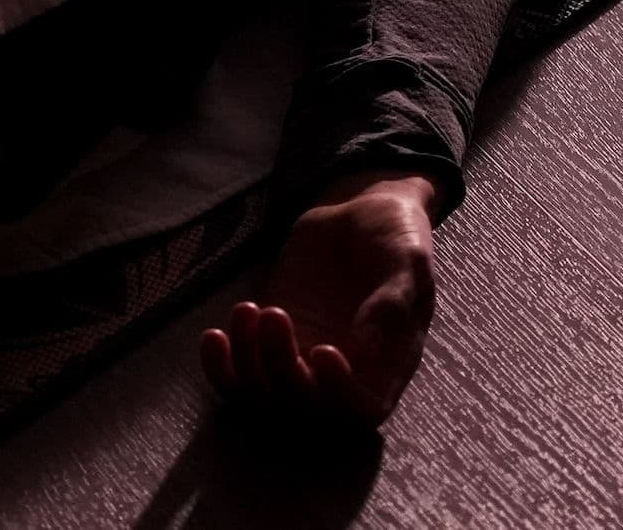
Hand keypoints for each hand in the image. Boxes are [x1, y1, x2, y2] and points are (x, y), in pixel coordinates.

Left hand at [200, 169, 438, 427]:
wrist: (357, 215)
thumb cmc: (394, 237)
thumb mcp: (407, 261)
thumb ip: (391, 304)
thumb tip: (365, 350)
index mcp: (386, 366)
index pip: (363, 407)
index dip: (339, 393)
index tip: (322, 351)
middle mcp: (342, 376)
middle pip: (305, 404)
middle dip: (280, 366)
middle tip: (273, 314)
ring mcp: (301, 361)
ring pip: (265, 394)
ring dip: (246, 364)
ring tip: (246, 310)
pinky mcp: (267, 343)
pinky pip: (237, 375)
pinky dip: (220, 366)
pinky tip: (214, 336)